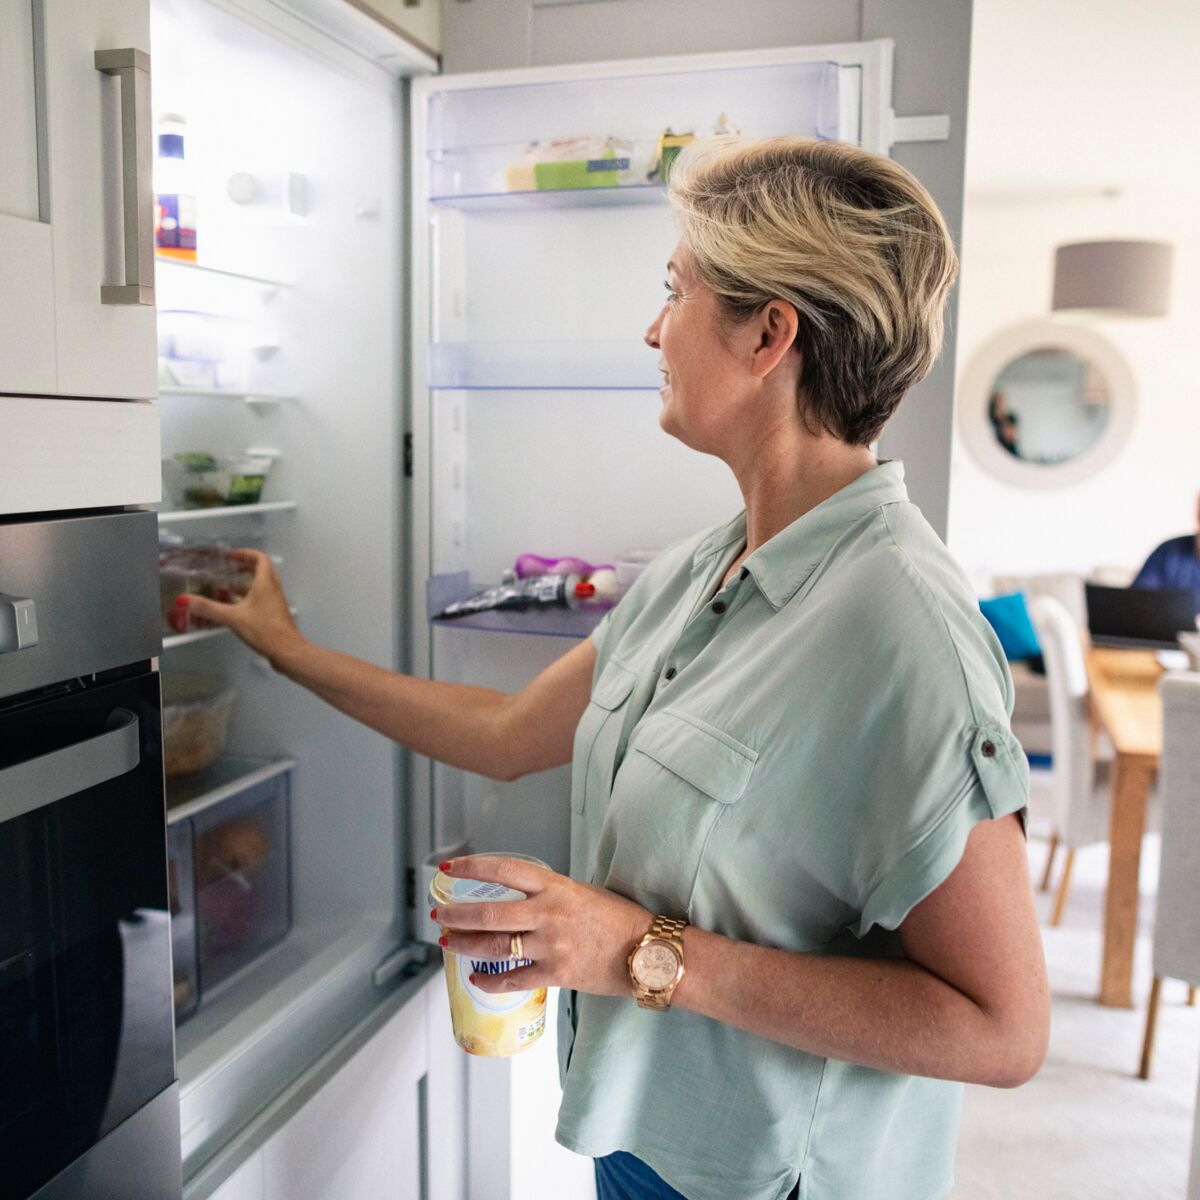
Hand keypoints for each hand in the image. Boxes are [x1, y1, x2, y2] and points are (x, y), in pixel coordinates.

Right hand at [180, 549, 304, 666]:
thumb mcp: (232, 617)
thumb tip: (188, 600)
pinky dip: (252, 595)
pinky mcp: (276, 613)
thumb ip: (208, 608)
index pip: (260, 558)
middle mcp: (274, 589)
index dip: (245, 553)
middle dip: (246, 565)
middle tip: (233, 567)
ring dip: (249, 581)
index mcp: (266, 583)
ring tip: (232, 586)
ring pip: (264, 584)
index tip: (233, 556)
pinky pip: (264, 597)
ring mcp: (276, 601)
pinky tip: (240, 607)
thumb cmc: (267, 631)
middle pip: (263, 569)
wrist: (287, 650)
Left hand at [433, 855, 651, 998]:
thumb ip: (550, 893)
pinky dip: (489, 981)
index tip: (449, 868)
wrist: (646, 951)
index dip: (473, 867)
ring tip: (448, 942)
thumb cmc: (618, 918)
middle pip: (490, 913)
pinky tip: (476, 979)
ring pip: (495, 947)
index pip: (505, 870)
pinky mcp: (556, 974)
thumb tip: (521, 897)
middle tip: (440, 915)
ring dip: (465, 945)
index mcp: (556, 886)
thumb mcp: (583, 892)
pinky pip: (513, 980)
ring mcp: (551, 945)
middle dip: (458, 914)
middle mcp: (549, 913)